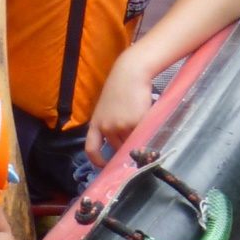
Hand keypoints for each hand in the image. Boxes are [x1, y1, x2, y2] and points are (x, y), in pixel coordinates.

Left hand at [85, 50, 157, 164]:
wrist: (130, 74)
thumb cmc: (119, 88)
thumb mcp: (107, 108)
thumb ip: (110, 125)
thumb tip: (120, 145)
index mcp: (96, 123)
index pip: (91, 148)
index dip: (97, 160)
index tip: (105, 166)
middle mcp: (106, 127)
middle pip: (117, 147)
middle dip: (125, 147)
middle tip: (134, 143)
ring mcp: (121, 126)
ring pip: (131, 143)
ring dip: (137, 140)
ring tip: (142, 126)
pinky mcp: (135, 123)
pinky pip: (142, 135)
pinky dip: (146, 133)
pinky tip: (148, 122)